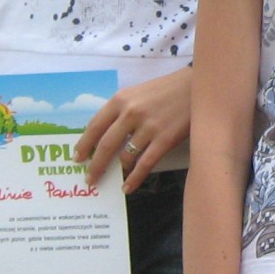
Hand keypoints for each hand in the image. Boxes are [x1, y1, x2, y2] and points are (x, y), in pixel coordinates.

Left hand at [74, 68, 191, 191]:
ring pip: (125, 156)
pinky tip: (128, 187)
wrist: (197, 86)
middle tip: (89, 178)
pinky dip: (134, 178)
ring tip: (115, 179)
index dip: (84, 145)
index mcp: (121, 100)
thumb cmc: (166, 90)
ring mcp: (149, 127)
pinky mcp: (165, 139)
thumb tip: (104, 136)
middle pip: (106, 145)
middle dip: (95, 165)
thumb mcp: (138, 93)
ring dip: (118, 170)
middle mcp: (131, 113)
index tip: (77, 158)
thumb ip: (121, 111)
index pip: (95, 126)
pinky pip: (144, 164)